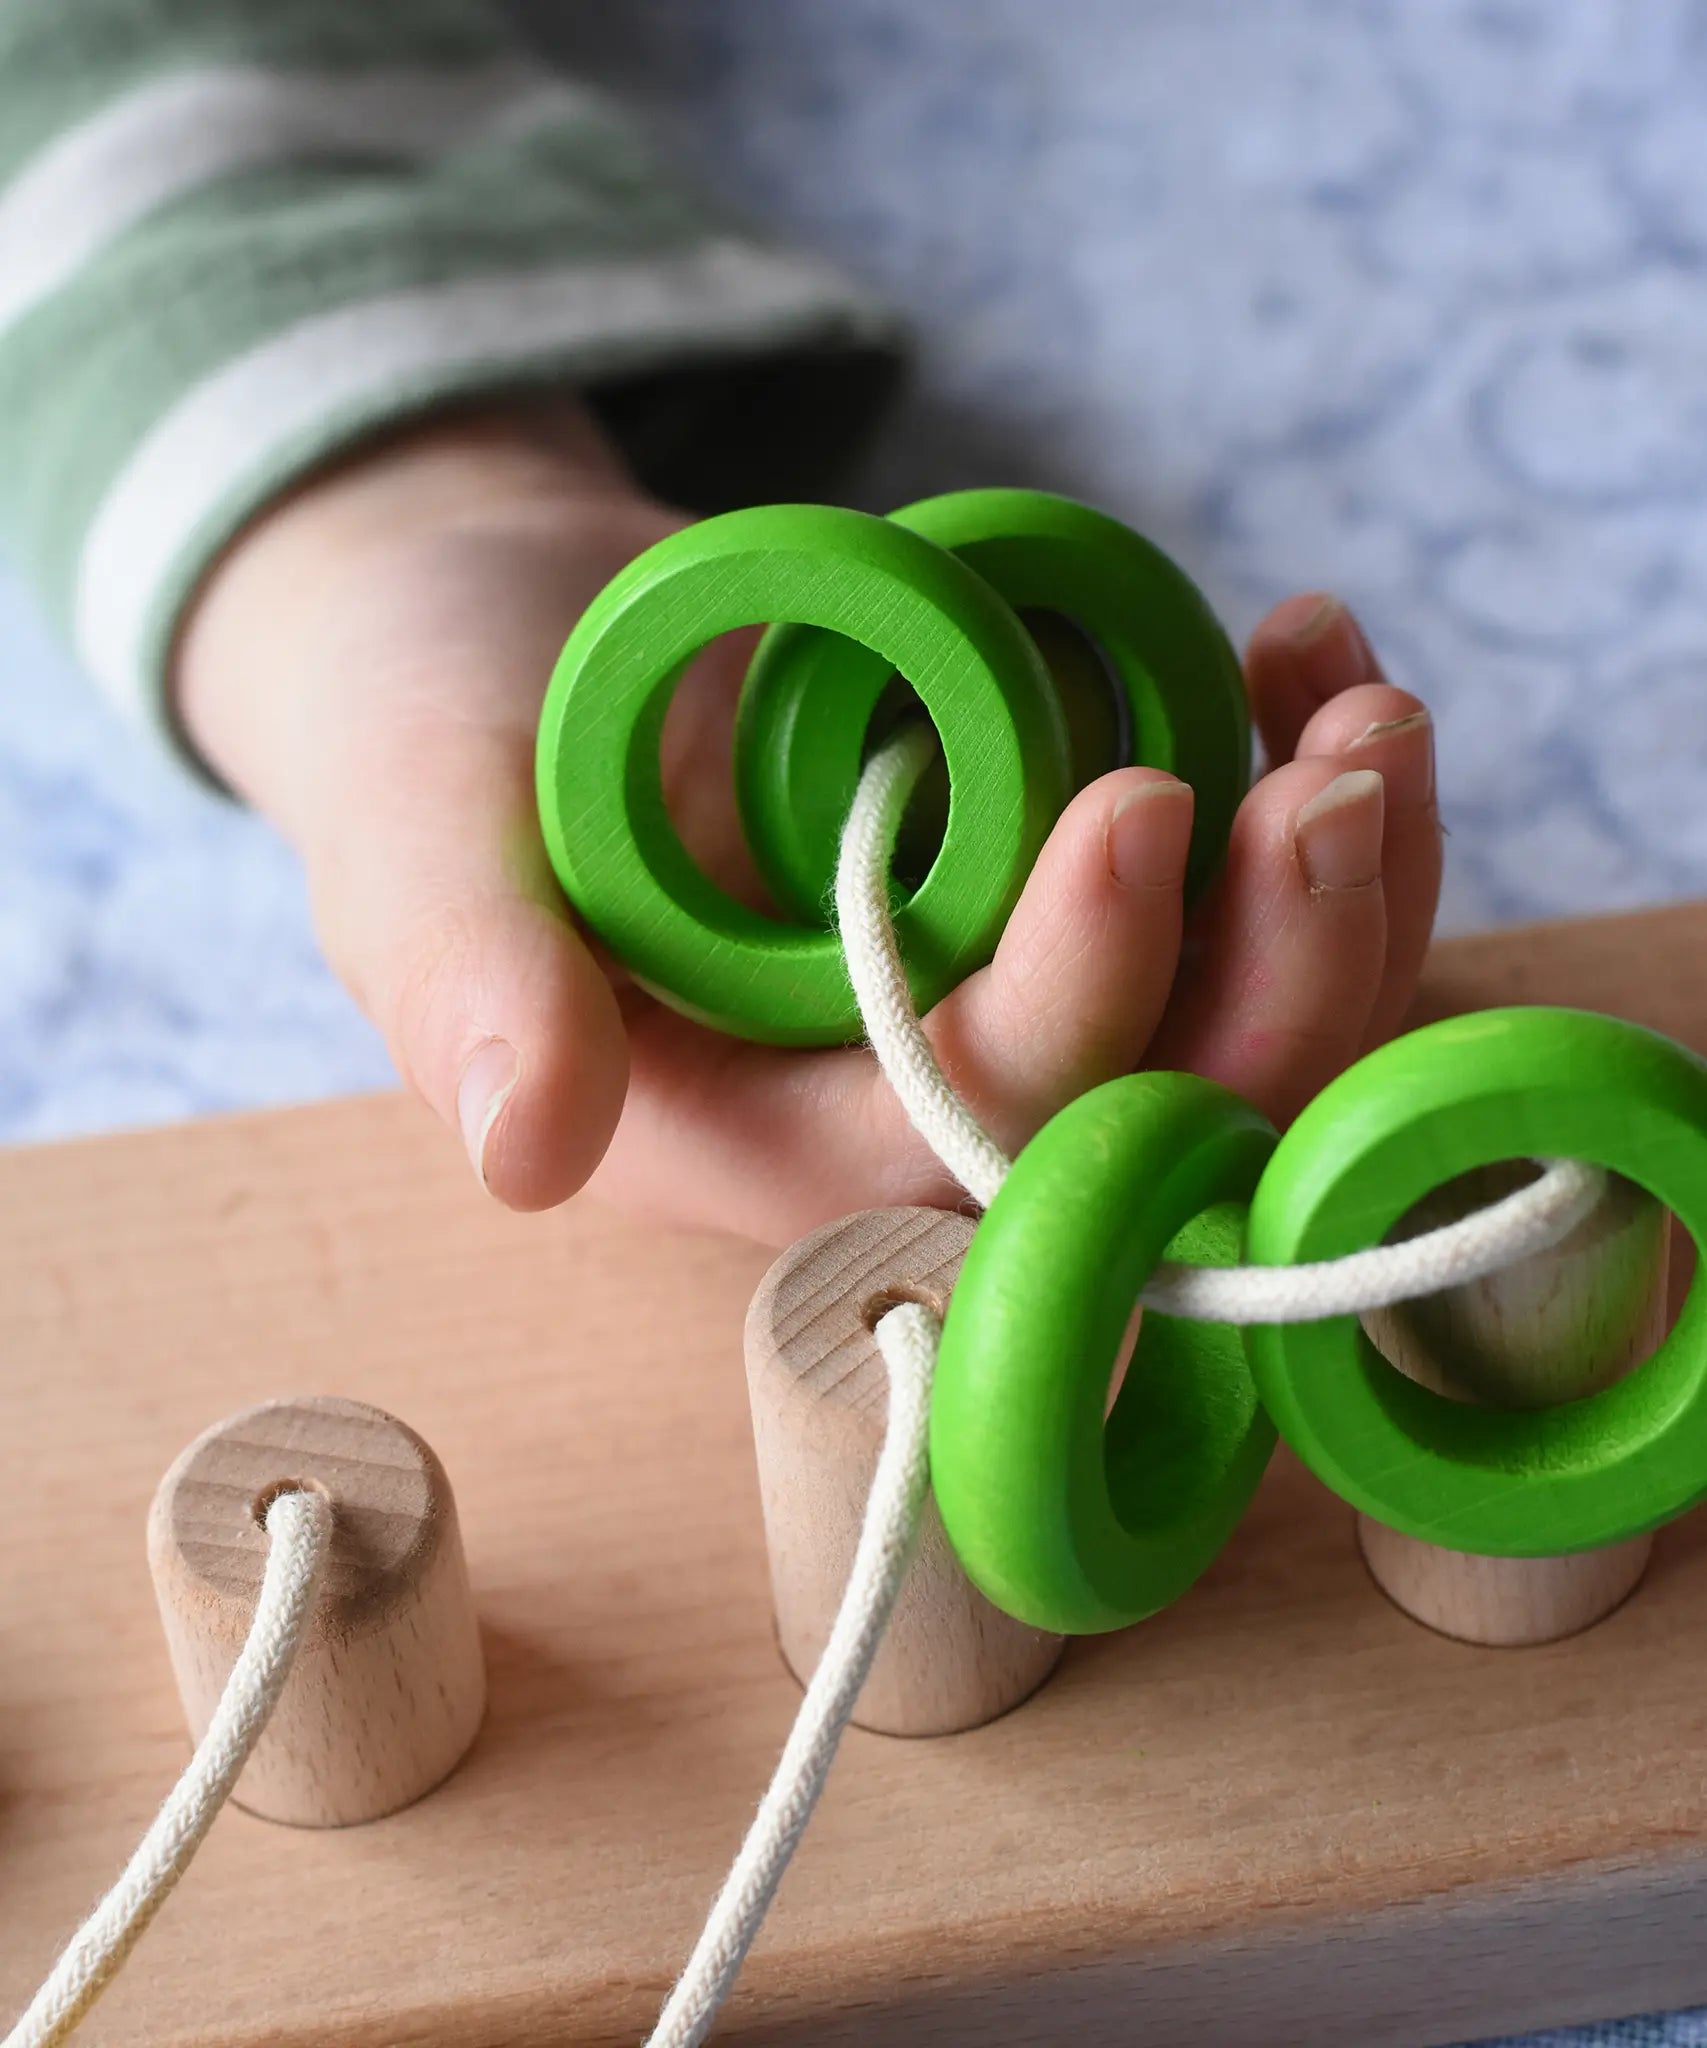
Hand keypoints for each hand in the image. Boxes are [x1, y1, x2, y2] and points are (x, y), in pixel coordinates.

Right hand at [175, 405, 1440, 1243]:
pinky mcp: (1068, 907)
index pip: (969, 1124)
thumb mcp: (425, 849)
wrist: (504, 645)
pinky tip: (1300, 654)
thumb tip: (528, 1145)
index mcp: (769, 1142)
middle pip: (1161, 1117)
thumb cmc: (438, 746)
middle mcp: (920, 1112)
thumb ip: (472, 985)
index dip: (1079, 991)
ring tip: (1366, 708)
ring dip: (1346, 892)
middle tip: (1344, 774)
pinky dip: (1295, 782)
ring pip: (1244, 1025)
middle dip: (1288, 973)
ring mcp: (1014, 1004)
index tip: (1136, 794)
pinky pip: (1239, 901)